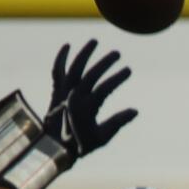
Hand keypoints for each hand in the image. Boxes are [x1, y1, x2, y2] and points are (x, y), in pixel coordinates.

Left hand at [44, 40, 137, 166]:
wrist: (52, 147)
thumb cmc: (79, 145)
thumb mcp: (101, 138)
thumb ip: (117, 123)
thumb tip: (135, 111)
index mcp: (86, 108)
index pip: (105, 88)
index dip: (117, 78)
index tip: (128, 70)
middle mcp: (73, 96)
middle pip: (91, 74)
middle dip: (105, 62)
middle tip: (117, 54)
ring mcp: (63, 92)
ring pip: (74, 68)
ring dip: (84, 53)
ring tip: (95, 41)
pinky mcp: (56, 91)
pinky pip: (57, 71)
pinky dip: (61, 58)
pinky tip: (68, 46)